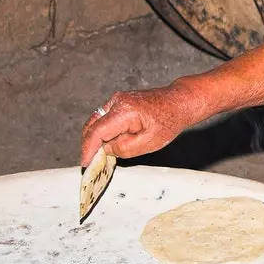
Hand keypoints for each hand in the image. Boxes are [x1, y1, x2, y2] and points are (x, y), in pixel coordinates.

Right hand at [80, 83, 204, 164]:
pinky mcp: (118, 102)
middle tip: (90, 163)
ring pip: (96, 121)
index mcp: (125, 111)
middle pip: (92, 125)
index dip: (88, 149)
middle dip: (88, 145)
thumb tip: (106, 149)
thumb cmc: (169, 121)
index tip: (85, 163)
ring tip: (98, 155)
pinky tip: (108, 144)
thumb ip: (125, 148)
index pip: (97, 131)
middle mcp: (116, 101)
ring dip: (94, 138)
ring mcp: (116, 100)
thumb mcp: (149, 143)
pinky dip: (102, 131)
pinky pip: (103, 118)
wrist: (178, 102)